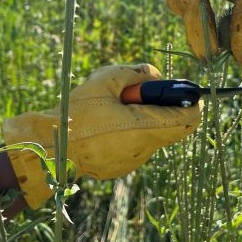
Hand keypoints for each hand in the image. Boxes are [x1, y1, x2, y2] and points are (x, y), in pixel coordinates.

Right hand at [2, 64, 200, 208]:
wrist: (49, 148)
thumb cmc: (76, 112)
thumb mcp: (106, 79)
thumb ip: (138, 73)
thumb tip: (156, 76)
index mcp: (143, 128)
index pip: (187, 120)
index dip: (192, 104)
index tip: (189, 93)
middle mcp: (143, 149)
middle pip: (172, 127)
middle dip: (165, 108)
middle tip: (144, 96)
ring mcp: (132, 161)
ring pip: (154, 136)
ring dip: (147, 119)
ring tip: (119, 108)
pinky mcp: (121, 167)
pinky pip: (138, 145)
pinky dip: (133, 132)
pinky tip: (110, 124)